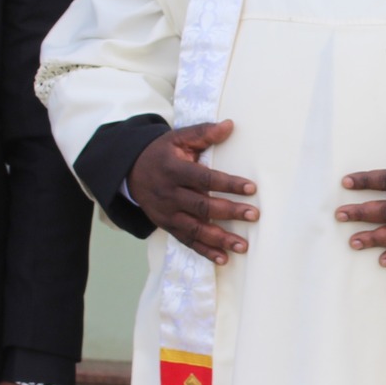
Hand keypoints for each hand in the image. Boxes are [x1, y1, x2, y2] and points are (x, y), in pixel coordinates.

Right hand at [126, 120, 257, 264]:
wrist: (131, 172)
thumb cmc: (162, 153)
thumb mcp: (178, 138)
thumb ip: (203, 133)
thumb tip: (229, 126)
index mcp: (174, 170)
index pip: (204, 179)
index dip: (227, 184)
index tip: (250, 188)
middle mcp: (169, 194)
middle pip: (202, 206)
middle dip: (229, 212)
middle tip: (254, 215)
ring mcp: (168, 213)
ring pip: (195, 229)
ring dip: (220, 239)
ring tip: (243, 245)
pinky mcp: (167, 226)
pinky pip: (187, 241)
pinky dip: (205, 252)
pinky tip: (223, 259)